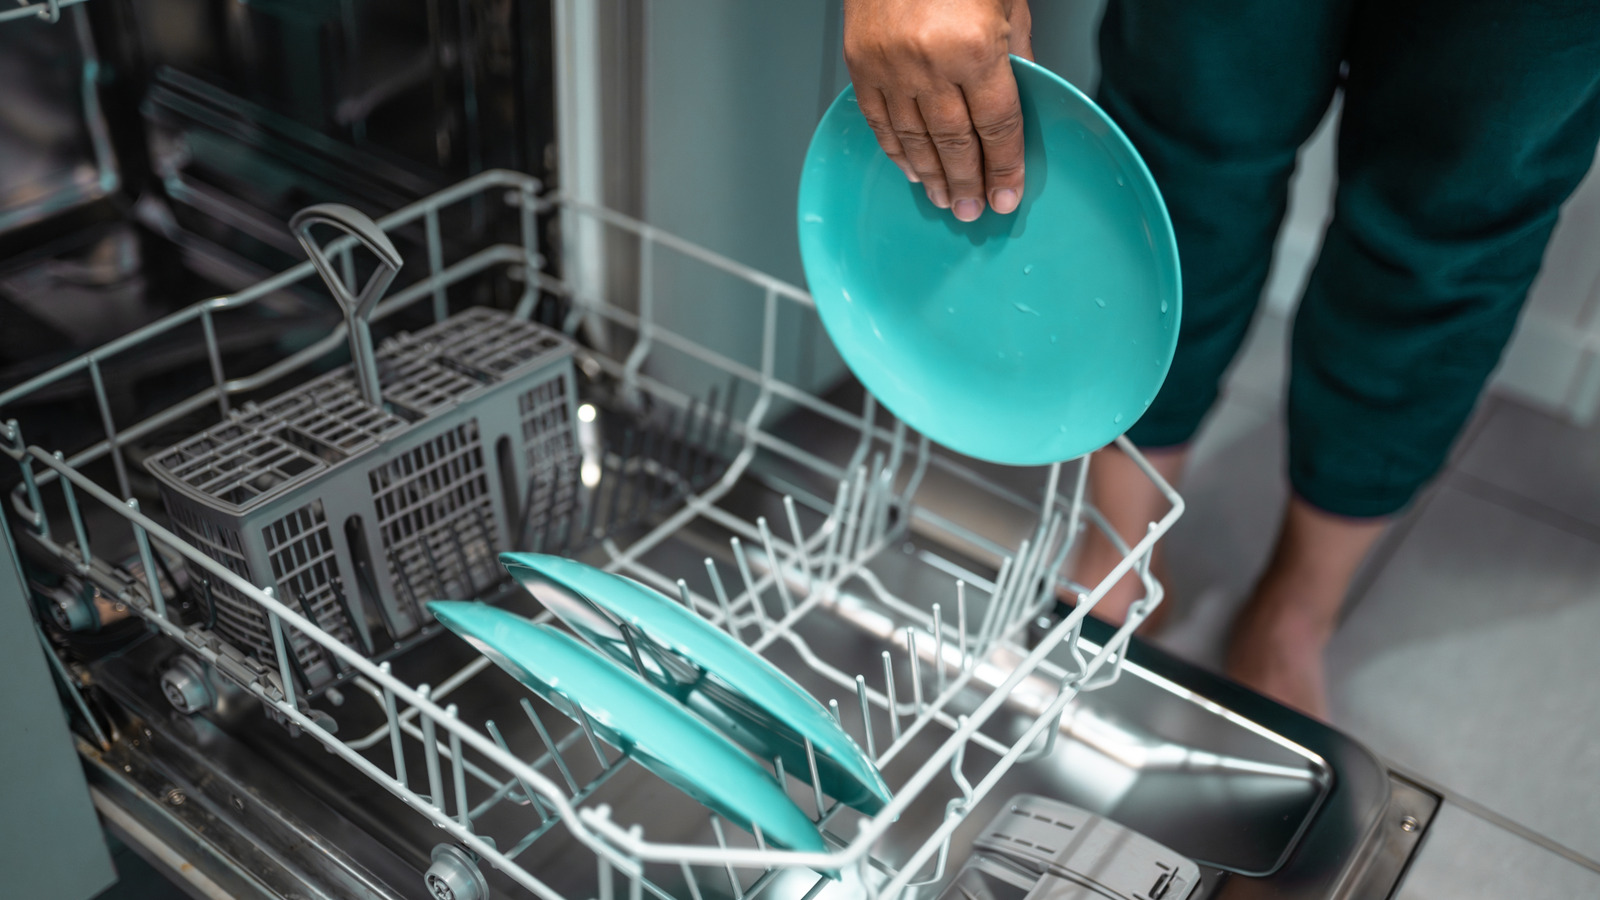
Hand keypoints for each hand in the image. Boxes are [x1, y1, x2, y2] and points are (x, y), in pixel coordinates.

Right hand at [843, 0, 1032, 221]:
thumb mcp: (1007, 2)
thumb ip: (1016, 54)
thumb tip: (1023, 99)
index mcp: (973, 47)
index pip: (997, 126)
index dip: (1005, 167)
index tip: (1008, 196)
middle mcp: (928, 62)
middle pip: (955, 142)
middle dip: (968, 183)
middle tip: (973, 211)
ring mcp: (889, 66)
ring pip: (914, 139)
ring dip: (931, 176)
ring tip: (944, 199)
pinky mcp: (860, 63)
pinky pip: (879, 121)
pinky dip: (895, 150)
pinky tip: (910, 169)